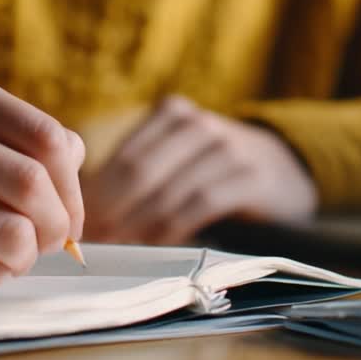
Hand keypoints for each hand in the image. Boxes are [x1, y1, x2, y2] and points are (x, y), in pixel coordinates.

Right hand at [0, 64, 84, 284]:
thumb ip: (29, 138)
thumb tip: (76, 177)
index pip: (46, 137)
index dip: (74, 185)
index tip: (71, 211)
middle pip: (30, 183)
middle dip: (58, 224)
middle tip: (54, 239)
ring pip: (11, 233)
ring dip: (28, 255)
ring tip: (18, 252)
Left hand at [82, 96, 316, 244]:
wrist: (283, 167)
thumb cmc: (211, 166)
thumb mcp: (176, 152)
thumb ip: (137, 169)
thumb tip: (85, 208)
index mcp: (171, 112)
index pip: (124, 155)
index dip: (98, 192)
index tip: (78, 222)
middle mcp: (198, 123)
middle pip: (142, 171)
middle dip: (113, 210)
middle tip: (92, 241)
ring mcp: (228, 148)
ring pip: (169, 190)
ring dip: (138, 224)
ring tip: (118, 247)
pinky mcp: (250, 176)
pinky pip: (201, 204)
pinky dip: (173, 227)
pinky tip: (156, 245)